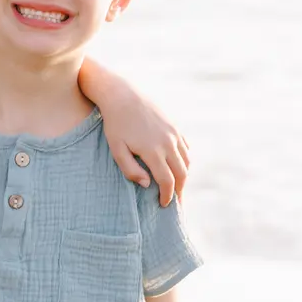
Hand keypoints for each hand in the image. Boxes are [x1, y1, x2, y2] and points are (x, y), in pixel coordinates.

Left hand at [96, 82, 189, 203]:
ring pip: (187, 161)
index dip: (167, 196)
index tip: (163, 205)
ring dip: (183, 176)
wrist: (122, 95)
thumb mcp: (117, 149)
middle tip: (175, 202)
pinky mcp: (174, 126)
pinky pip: (185, 148)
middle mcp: (168, 143)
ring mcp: (173, 134)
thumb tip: (147, 185)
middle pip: (182, 174)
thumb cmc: (115, 125)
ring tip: (176, 186)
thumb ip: (130, 170)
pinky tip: (177, 166)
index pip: (167, 181)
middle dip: (179, 191)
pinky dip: (185, 160)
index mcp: (153, 151)